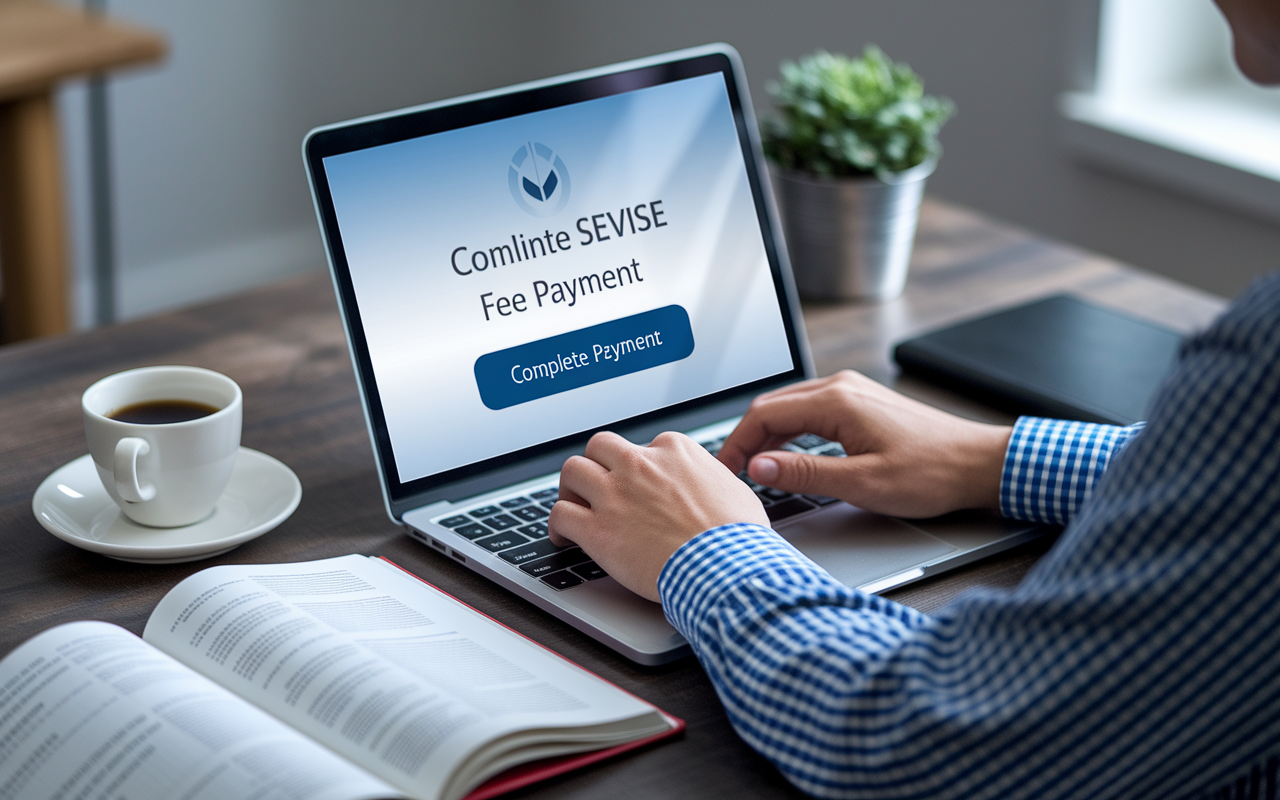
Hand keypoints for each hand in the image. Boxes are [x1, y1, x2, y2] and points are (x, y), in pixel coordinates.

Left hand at [549, 431, 768, 600]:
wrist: (726, 568)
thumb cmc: (737, 537)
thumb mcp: (732, 490)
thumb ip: (709, 479)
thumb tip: (709, 485)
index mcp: (673, 451)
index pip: (643, 447)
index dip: (639, 468)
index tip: (638, 485)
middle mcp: (640, 465)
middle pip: (600, 447)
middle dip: (597, 465)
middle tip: (598, 485)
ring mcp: (615, 495)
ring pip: (572, 471)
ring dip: (570, 488)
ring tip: (574, 505)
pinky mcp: (597, 529)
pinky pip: (560, 514)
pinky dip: (557, 525)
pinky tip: (563, 537)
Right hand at [717, 370, 1011, 517]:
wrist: (978, 464)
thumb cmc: (931, 473)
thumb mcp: (862, 482)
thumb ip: (805, 474)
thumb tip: (759, 467)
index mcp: (836, 401)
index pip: (765, 414)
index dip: (738, 443)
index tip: (727, 471)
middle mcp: (842, 387)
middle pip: (773, 406)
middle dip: (747, 438)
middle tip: (734, 471)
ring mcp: (853, 392)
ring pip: (791, 407)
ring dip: (768, 433)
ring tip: (755, 466)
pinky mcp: (862, 404)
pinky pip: (811, 410)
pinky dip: (789, 430)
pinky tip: (787, 453)